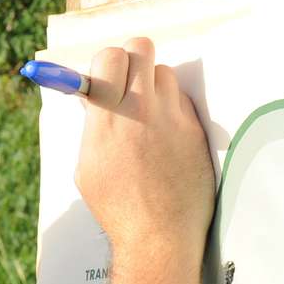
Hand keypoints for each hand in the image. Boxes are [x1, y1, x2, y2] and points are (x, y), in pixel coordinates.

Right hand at [73, 37, 213, 272]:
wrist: (159, 236)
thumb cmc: (118, 207)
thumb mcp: (87, 167)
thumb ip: (93, 127)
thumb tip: (95, 100)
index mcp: (106, 118)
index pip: (110, 55)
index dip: (108, 64)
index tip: (106, 80)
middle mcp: (140, 108)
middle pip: (141, 47)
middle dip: (133, 60)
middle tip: (129, 82)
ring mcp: (172, 116)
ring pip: (164, 74)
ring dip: (154, 87)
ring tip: (148, 117)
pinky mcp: (195, 129)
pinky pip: (182, 103)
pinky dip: (172, 112)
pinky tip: (166, 141)